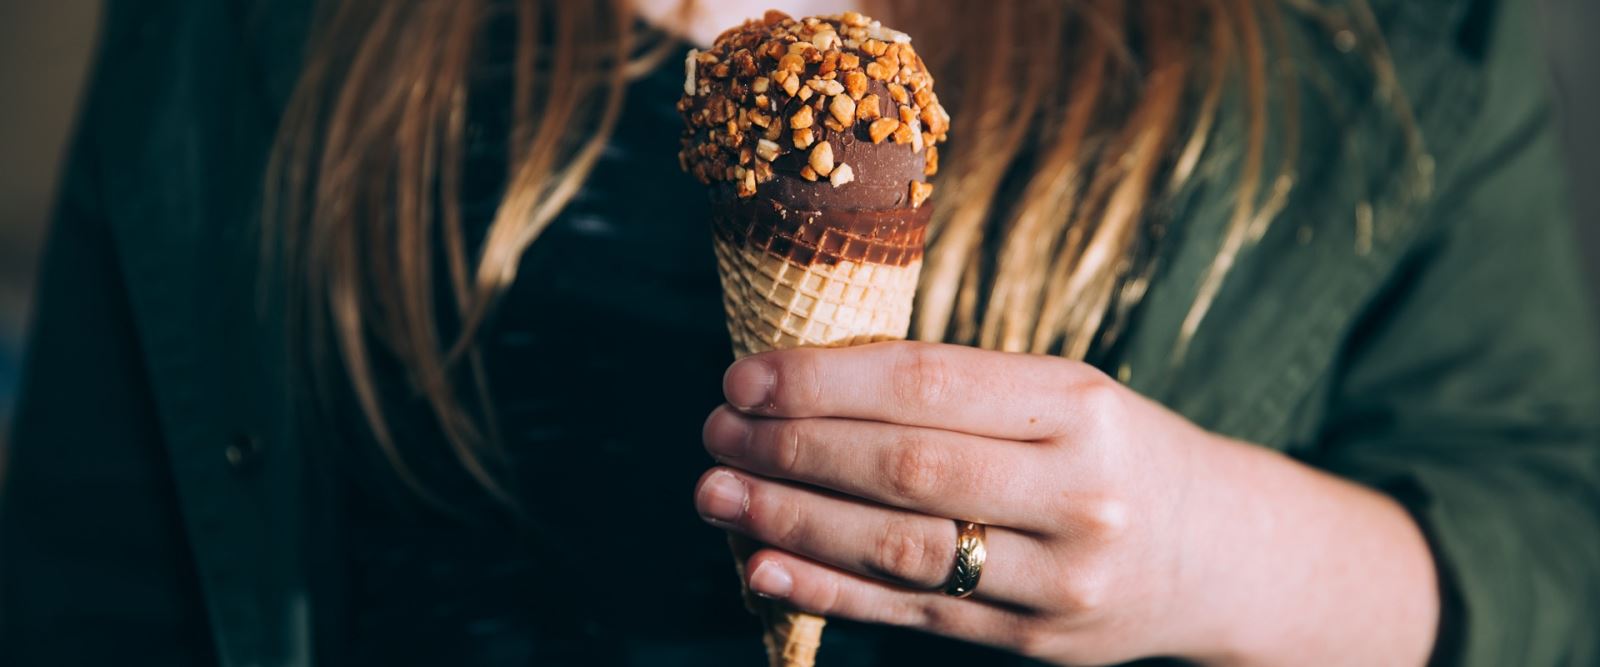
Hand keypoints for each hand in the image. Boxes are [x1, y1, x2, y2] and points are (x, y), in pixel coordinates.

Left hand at [693, 342, 1439, 665]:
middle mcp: (1076, 491)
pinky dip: (828, 591)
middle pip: (905, 468)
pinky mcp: (1035, 642)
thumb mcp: (1064, 397)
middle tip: (714, 434)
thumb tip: (803, 386)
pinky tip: (760, 565)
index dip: (822, 381)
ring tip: (716, 495)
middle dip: (792, 450)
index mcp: (1079, 405)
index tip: (744, 377)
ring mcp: (1058, 577)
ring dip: (791, 522)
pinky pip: (913, 613)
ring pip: (900, 548)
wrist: (1222, 557)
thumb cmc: (1115, 454)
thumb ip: (955, 393)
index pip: (927, 384)